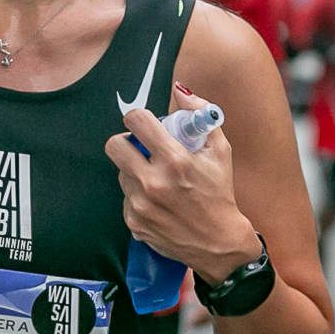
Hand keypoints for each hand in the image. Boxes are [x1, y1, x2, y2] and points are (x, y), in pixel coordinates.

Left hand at [104, 85, 260, 285]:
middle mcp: (153, 183)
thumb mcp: (220, 151)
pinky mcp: (134, 223)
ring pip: (121, 172)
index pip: (136, 122)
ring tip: (157, 178)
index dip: (138, 118)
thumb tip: (179, 90)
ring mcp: (140, 205)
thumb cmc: (220, 194)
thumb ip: (201, 115)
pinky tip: (158, 201)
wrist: (218, 243)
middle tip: (141, 148)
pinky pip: (126, 197)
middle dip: (126, 142)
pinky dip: (138, 195)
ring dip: (134, 170)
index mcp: (175, 161)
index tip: (143, 123)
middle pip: (114, 146)